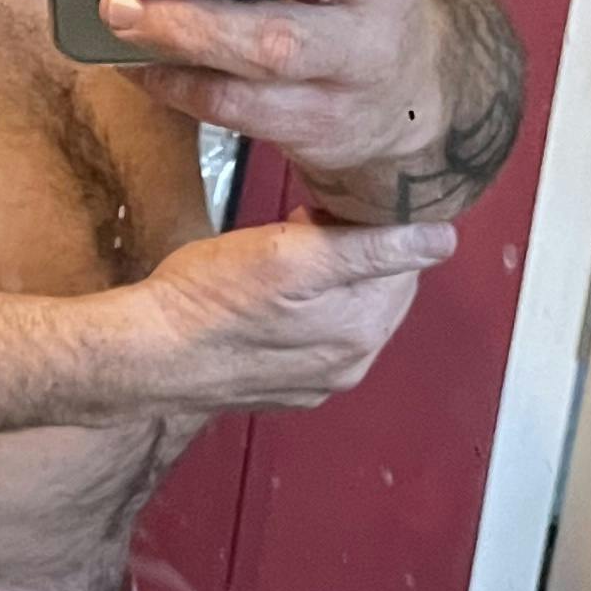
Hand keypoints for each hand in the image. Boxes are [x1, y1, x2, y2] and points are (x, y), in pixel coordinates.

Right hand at [120, 209, 455, 415]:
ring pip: (348, 310)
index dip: (373, 223)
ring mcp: (320, 381)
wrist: (147, 353)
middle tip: (305, 223)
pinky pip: (316, 336)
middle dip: (354, 253)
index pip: (407, 262)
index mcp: (365, 330)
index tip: (334, 203)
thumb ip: (375, 249)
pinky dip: (305, 309)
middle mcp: (352, 363)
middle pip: (380, 289)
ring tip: (286, 253)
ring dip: (329, 279)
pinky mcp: (288, 387)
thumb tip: (443, 239)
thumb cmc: (210, 297)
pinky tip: (270, 294)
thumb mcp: (294, 253)